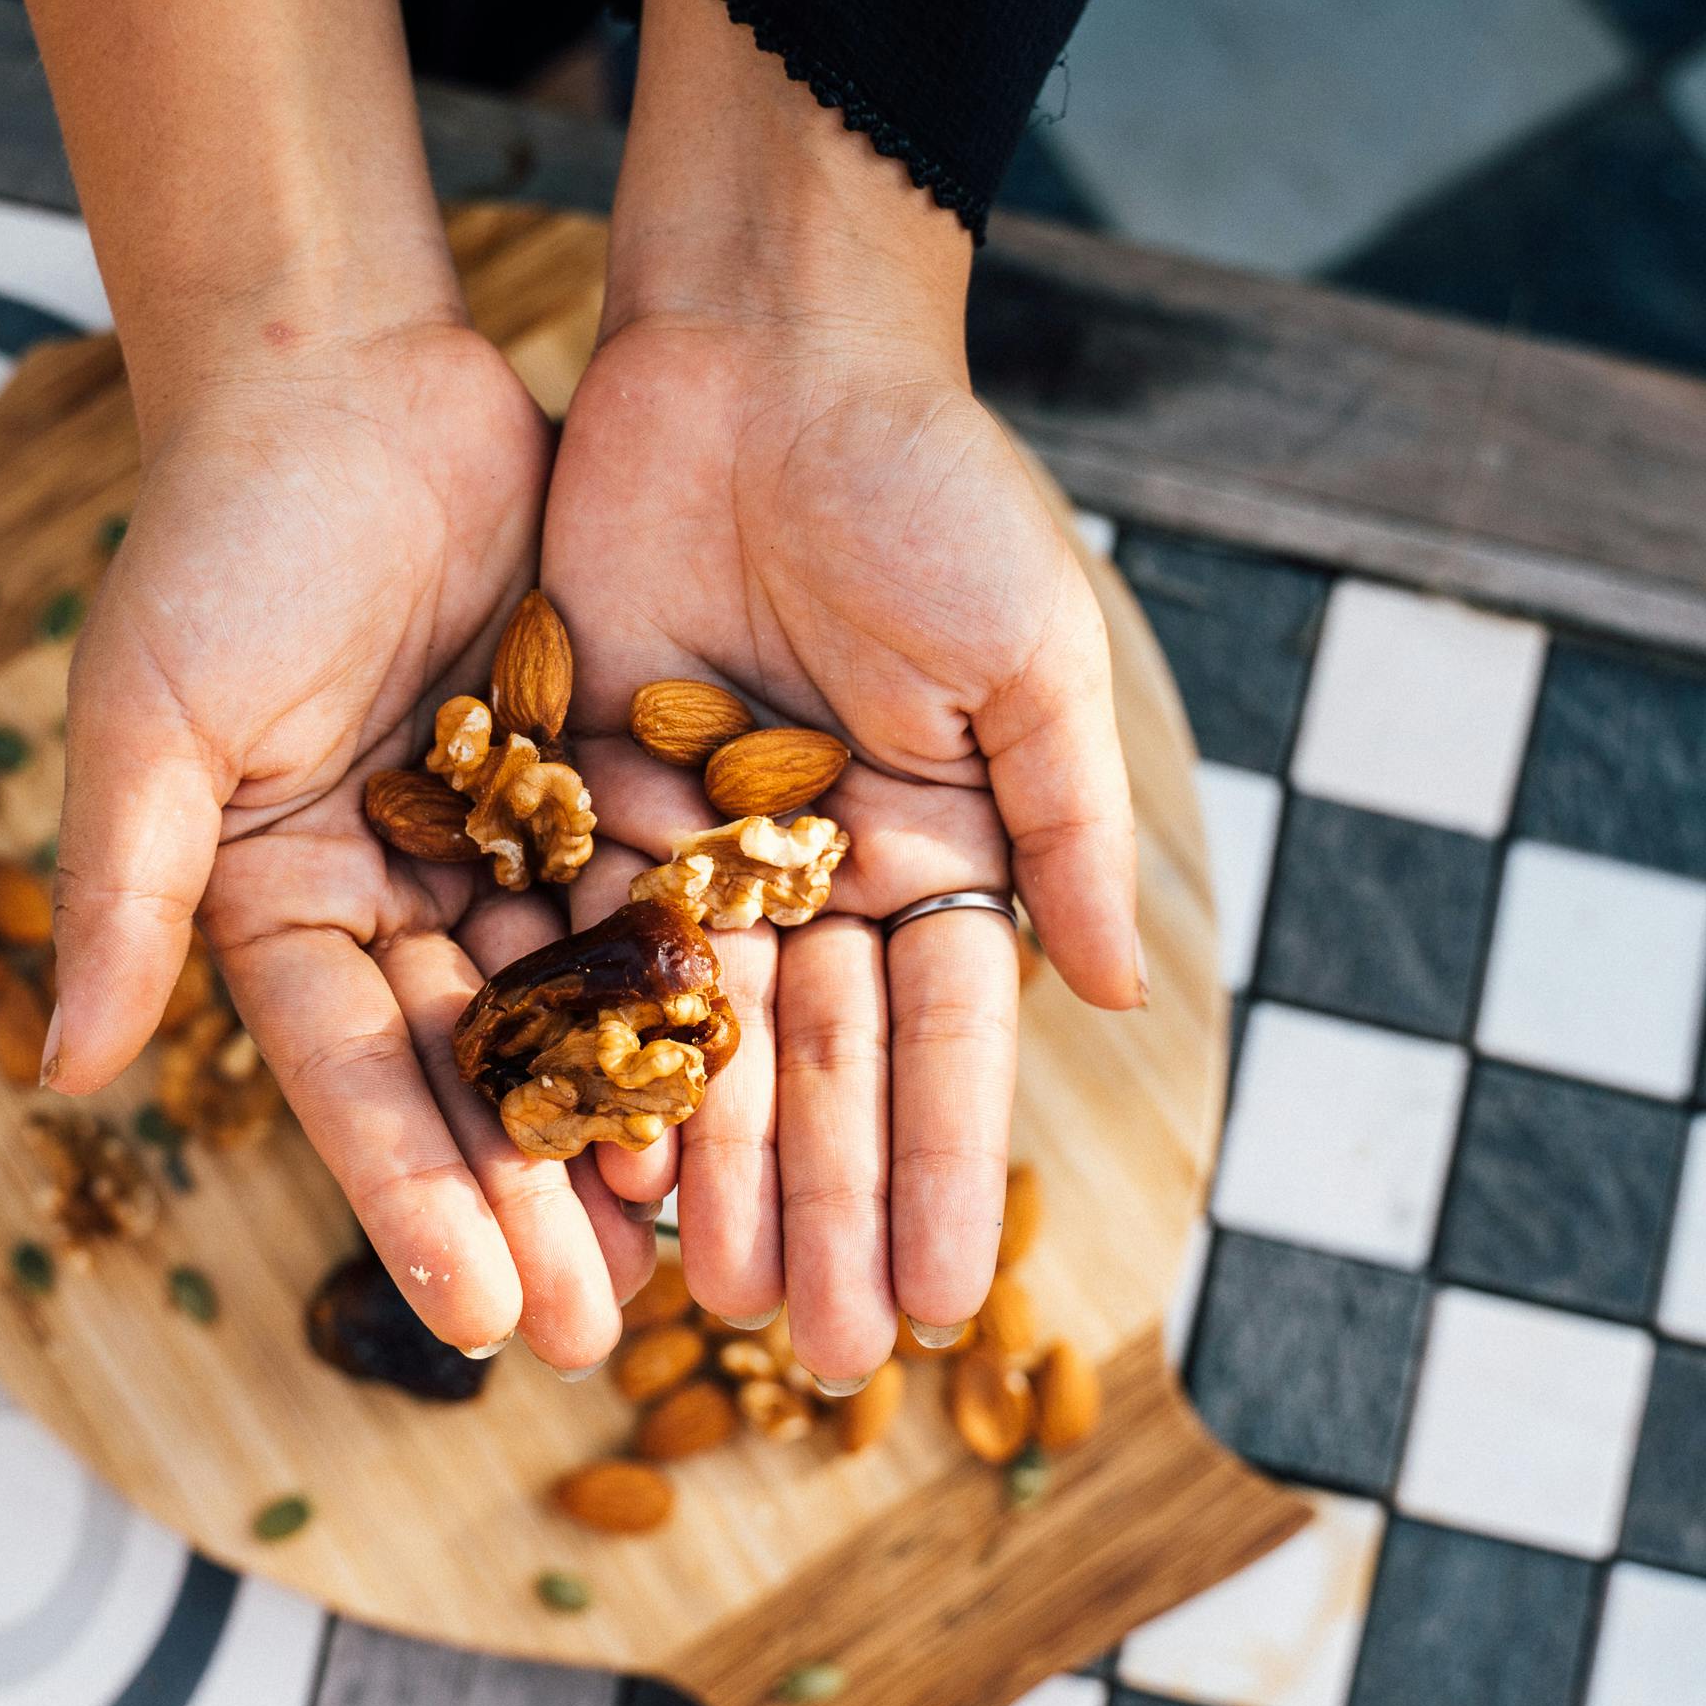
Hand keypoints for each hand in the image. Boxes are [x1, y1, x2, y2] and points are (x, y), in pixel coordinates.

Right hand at [10, 0, 646, 1365]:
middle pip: (470, 1074)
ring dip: (625, 1123)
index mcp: (279, 902)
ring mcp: (491, 837)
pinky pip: (642, 894)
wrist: (344, 371)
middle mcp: (388, 892)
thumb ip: (123, 894)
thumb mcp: (154, 720)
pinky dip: (684, 985)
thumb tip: (60, 1069)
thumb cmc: (223, 536)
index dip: (416, 1200)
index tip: (483, 1318)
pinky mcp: (581, 773)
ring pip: (569, 1006)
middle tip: (607, 1330)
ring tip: (697, 1248)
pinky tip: (749, 1080)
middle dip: (535, 1204)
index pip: (352, 1080)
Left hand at [537, 0, 1143, 1388]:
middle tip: (819, 1355)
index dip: (938, 1170)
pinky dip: (589, 1052)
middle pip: (819, 1068)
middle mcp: (818, 866)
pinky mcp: (585, 795)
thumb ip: (1066, 825)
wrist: (760, 350)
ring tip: (707, 1308)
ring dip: (708, 1171)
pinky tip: (590, 1165)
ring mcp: (699, 842)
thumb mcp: (1029, 653)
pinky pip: (586, 946)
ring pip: (700, 1038)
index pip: (944, 1042)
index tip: (943, 1304)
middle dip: (823, 1209)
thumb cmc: (925, 484)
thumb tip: (1120, 1002)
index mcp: (937, 841)